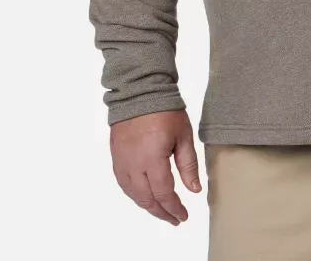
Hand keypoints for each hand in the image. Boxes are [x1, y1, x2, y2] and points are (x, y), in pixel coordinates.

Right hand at [110, 109, 201, 224]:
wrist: (140, 92)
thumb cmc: (165, 110)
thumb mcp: (184, 136)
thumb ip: (188, 165)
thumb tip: (194, 189)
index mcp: (152, 160)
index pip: (164, 194)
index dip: (174, 208)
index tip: (183, 216)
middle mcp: (134, 165)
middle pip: (147, 199)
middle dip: (161, 212)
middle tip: (175, 219)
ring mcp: (122, 162)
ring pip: (133, 195)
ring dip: (147, 206)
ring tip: (162, 211)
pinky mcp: (116, 157)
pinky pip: (124, 184)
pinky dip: (135, 195)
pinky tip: (144, 196)